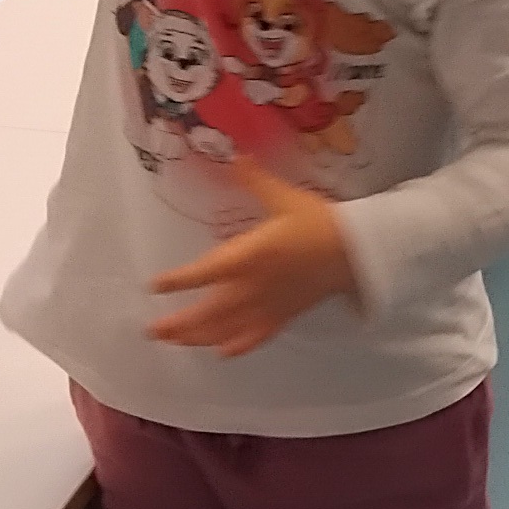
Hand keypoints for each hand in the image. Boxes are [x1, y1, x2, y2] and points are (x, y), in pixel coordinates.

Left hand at [147, 160, 355, 354]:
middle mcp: (252, 287)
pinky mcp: (284, 317)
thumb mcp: (285, 197)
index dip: (176, 281)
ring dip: (198, 338)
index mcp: (249, 257)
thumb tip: (233, 155)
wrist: (356, 251)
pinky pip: (256, 338)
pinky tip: (222, 353)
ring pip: (226, 330)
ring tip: (175, 341)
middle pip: (208, 313)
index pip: (204, 273)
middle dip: (178, 323)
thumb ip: (255, 180)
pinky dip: (237, 347)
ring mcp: (267, 307)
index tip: (154, 286)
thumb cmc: (320, 222)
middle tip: (151, 330)